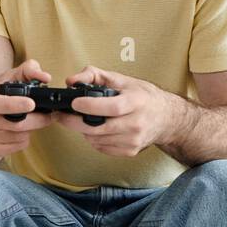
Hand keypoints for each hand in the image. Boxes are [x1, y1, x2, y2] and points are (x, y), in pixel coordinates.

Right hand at [0, 59, 58, 159]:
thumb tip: (45, 77)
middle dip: (38, 119)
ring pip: (20, 136)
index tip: (31, 104)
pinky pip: (17, 146)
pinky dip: (24, 138)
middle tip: (49, 114)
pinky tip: (19, 130)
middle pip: (17, 124)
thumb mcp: (5, 78)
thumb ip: (27, 71)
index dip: (16, 104)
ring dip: (31, 128)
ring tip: (29, 120)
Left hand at [58, 66, 180, 157]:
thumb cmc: (142, 96)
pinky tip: (95, 129)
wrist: (166, 117)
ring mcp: (134, 140)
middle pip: (99, 127)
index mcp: (137, 102)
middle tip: (60, 115)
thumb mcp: (122, 80)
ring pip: (97, 139)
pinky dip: (93, 139)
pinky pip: (102, 147)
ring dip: (83, 130)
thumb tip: (71, 81)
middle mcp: (137, 123)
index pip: (112, 107)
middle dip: (75, 122)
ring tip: (81, 119)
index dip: (91, 106)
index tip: (74, 103)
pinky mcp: (130, 151)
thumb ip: (94, 75)